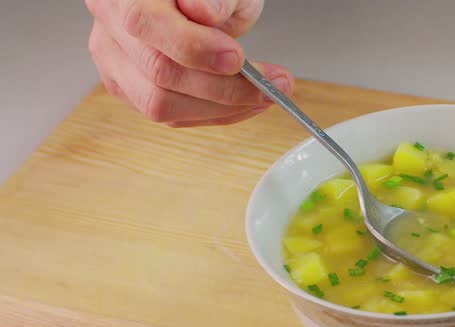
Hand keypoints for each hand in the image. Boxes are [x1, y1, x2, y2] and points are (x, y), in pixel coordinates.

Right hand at [85, 0, 293, 126]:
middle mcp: (110, 25)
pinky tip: (245, 103)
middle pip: (158, 71)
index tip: (237, 58)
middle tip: (272, 84)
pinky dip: (215, 114)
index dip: (193, 46)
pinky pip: (172, 116)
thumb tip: (205, 11)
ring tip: (265, 95)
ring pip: (161, 104)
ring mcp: (115, 61)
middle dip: (223, 86)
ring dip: (223, 107)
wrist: (195, 0)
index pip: (145, 22)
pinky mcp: (131, 89)